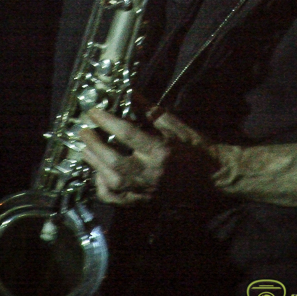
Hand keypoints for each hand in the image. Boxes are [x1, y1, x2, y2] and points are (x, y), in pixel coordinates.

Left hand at [80, 107, 214, 205]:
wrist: (212, 177)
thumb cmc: (195, 147)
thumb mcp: (174, 124)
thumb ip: (149, 111)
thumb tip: (130, 94)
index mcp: (161, 151)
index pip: (127, 134)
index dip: (107, 121)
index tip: (94, 111)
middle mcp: (151, 173)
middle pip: (114, 161)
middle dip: (94, 145)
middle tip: (84, 131)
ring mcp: (146, 191)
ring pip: (111, 182)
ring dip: (94, 164)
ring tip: (86, 149)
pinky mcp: (144, 201)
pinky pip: (115, 199)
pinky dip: (102, 186)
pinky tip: (99, 172)